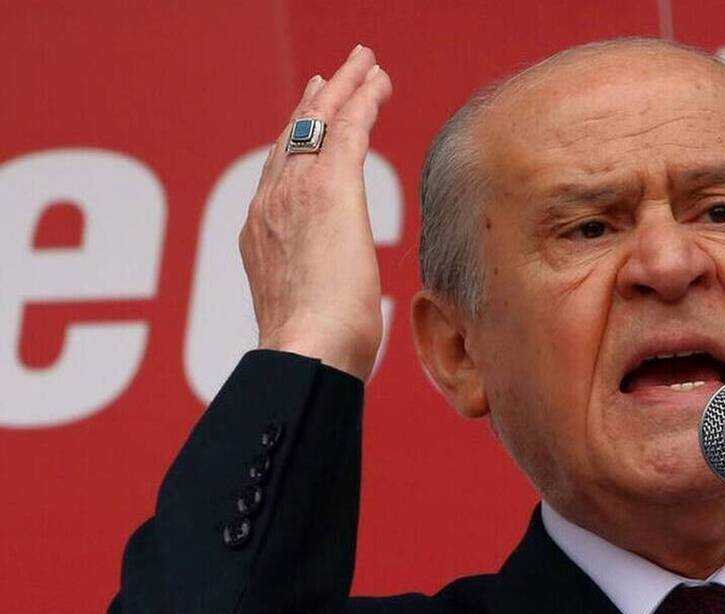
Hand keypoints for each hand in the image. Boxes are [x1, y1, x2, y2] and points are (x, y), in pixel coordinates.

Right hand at [239, 44, 392, 379]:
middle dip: (317, 104)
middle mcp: (269, 205)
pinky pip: (348, 129)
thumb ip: (318, 296)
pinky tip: (378, 83)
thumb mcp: (311, 314)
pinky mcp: (330, 189)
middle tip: (333, 76)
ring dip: (344, 89)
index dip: (296, 142)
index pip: (281, 174)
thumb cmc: (317, 354)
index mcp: (262, 235)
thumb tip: (337, 315)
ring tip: (364, 64)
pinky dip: (363, 100)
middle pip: (294, 138)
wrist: (309, 353)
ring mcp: (295, 193)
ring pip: (320, 124)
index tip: (312, 118)